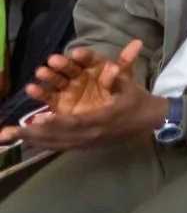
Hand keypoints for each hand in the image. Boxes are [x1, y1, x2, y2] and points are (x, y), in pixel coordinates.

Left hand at [5, 41, 165, 149]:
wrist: (147, 121)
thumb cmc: (136, 100)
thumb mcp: (130, 86)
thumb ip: (118, 77)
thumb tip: (112, 67)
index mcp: (101, 120)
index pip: (75, 122)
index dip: (55, 122)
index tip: (37, 119)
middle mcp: (90, 135)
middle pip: (57, 136)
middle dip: (32, 134)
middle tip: (7, 133)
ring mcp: (86, 142)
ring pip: (54, 143)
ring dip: (31, 140)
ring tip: (9, 137)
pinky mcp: (82, 144)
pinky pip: (57, 145)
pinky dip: (40, 143)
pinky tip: (26, 140)